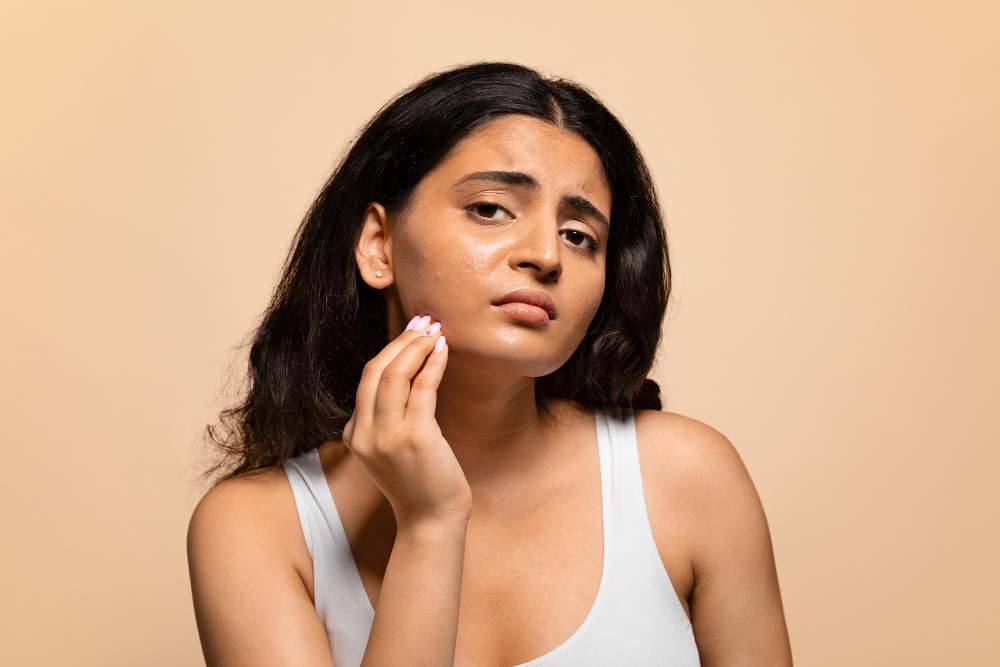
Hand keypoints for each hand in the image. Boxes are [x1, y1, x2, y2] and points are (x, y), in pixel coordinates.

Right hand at [341, 315, 471, 529]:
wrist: (431, 520)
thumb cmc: (420, 482)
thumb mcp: (392, 448)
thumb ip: (389, 417)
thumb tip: (407, 370)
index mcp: (355, 435)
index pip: (367, 379)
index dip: (391, 349)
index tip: (412, 331)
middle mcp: (365, 434)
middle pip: (376, 370)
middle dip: (402, 340)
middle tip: (424, 321)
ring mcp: (387, 436)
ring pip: (395, 374)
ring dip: (417, 346)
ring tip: (435, 330)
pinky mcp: (415, 438)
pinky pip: (422, 388)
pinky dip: (433, 364)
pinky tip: (444, 351)